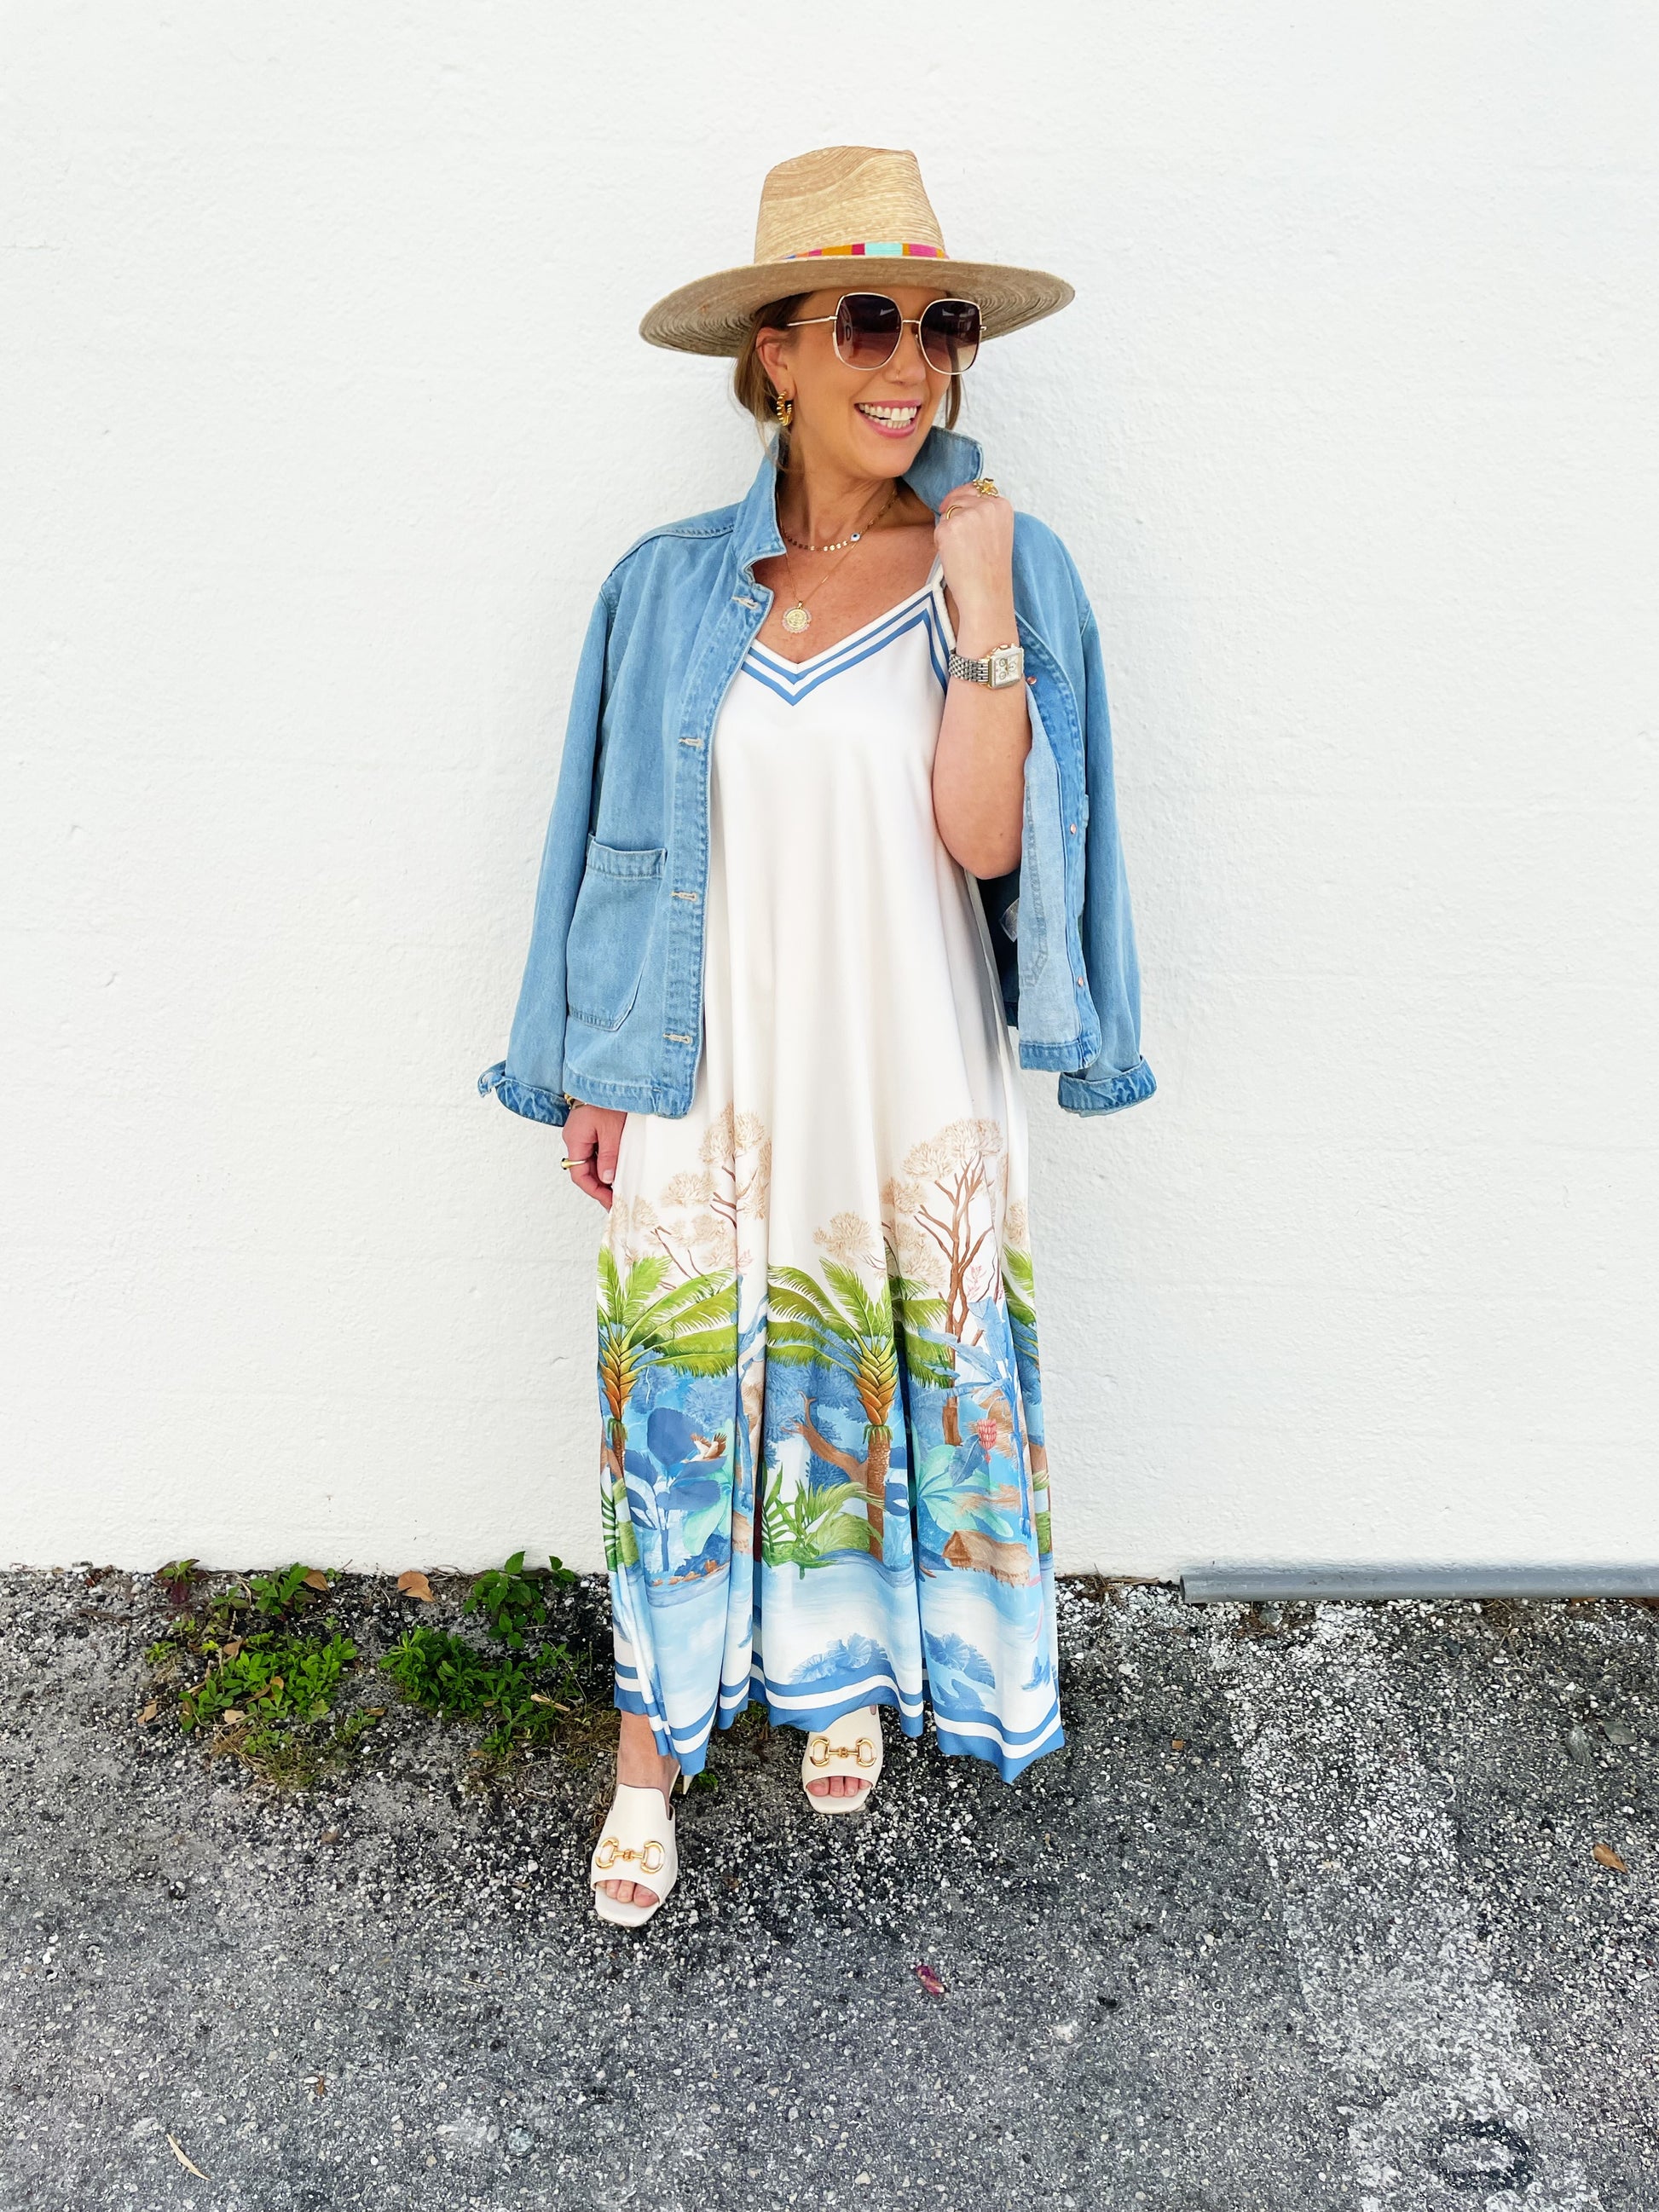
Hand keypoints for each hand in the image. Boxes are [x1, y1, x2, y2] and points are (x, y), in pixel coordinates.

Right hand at [564, 1102, 626, 1209]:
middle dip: (601, 1186)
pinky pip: (596, 1151)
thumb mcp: (612, 1131)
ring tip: (620, 1187)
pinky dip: (607, 1162)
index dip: (595, 1191)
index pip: (580, 1175)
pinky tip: (618, 1168)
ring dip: (604, 1174)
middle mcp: (575, 1137)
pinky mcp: (591, 1128)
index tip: (611, 1202)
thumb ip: (609, 1156)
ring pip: (591, 1162)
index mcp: (575, 1139)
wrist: (610, 1075)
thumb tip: (607, 1179)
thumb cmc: (608, 1098)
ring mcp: (582, 1133)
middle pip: (585, 1170)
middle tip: (618, 1199)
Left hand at [933, 479, 1015, 641]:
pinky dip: (940, 543)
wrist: (986, 596)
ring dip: (948, 531)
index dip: (965, 502)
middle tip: (963, 545)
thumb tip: (958, 500)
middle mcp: (987, 505)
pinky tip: (954, 558)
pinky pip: (938, 529)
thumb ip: (984, 514)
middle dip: (954, 516)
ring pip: (947, 513)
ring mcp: (968, 515)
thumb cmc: (990, 571)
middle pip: (959, 498)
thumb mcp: (996, 533)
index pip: (977, 490)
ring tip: (962, 553)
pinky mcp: (950, 527)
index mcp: (1002, 505)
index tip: (963, 518)